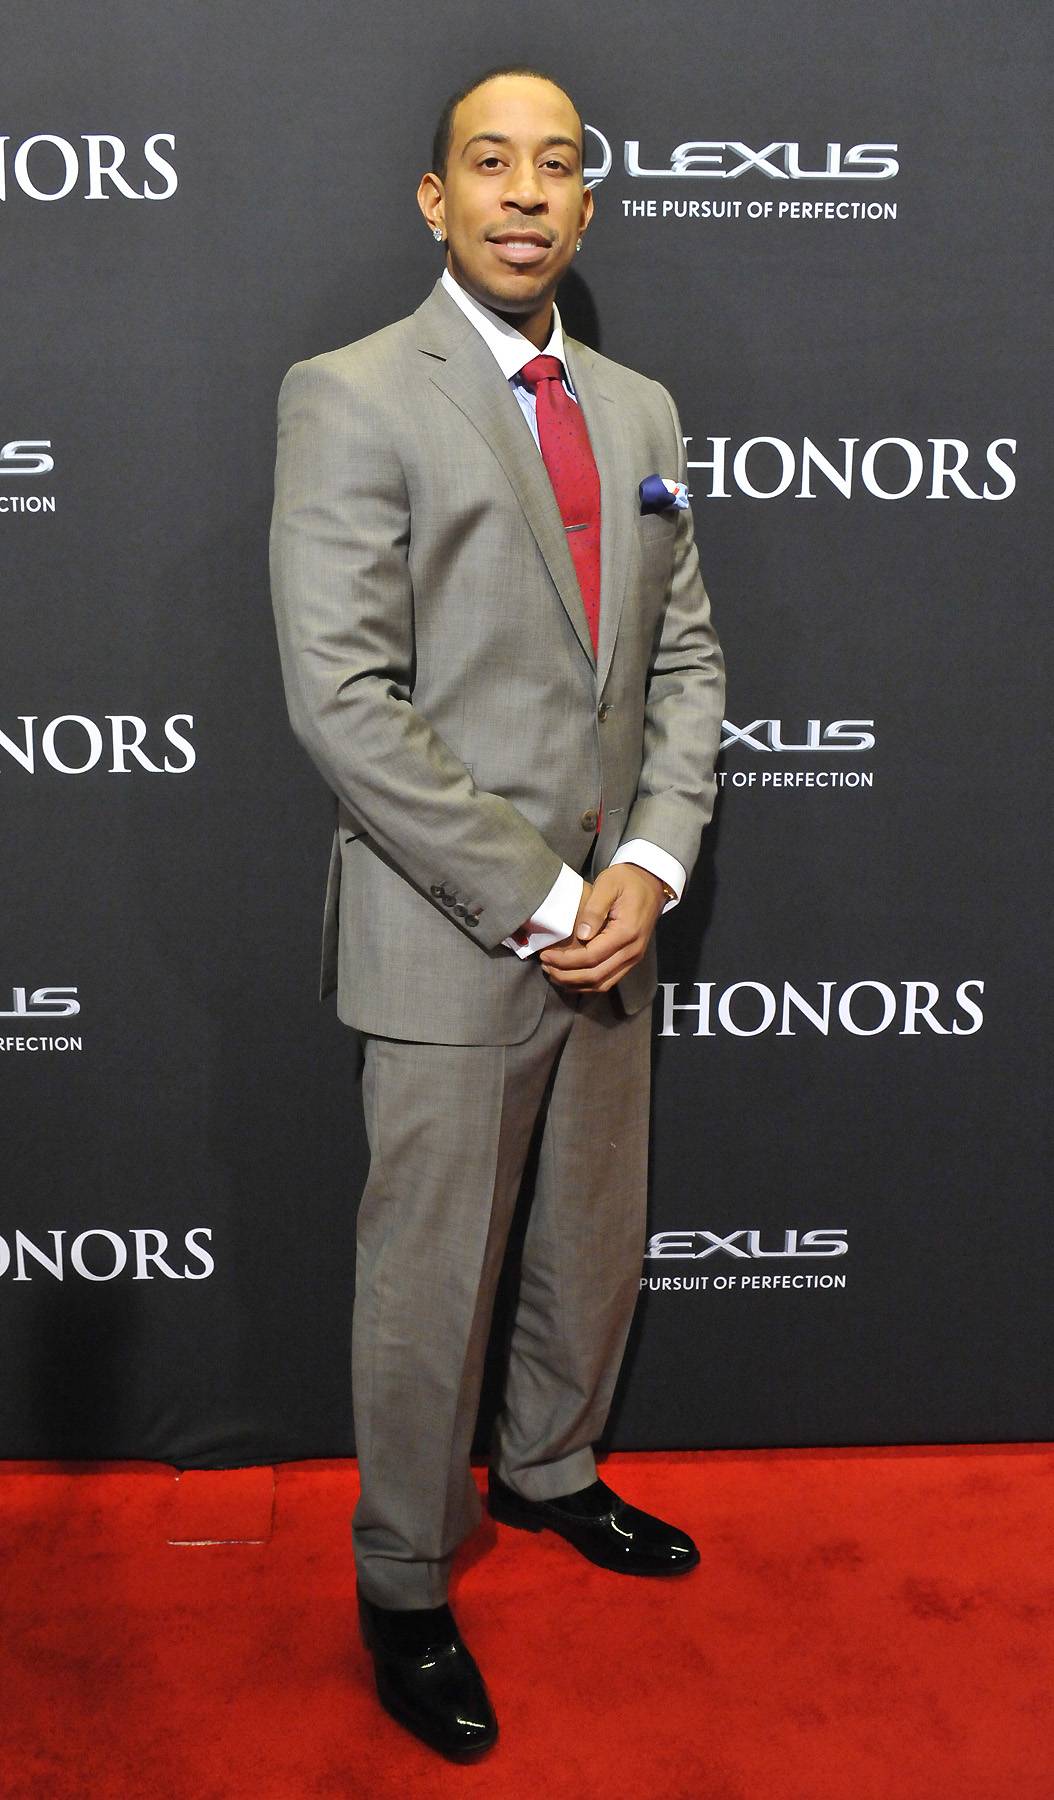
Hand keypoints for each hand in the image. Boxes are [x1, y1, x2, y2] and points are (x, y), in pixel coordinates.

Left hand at [540, 865, 665, 992]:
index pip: (591, 957)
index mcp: (626, 932)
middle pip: (596, 976)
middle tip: (545, 966)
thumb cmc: (627, 880)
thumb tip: (581, 934)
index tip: (545, 955)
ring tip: (553, 973)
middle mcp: (632, 950)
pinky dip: (587, 983)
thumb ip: (594, 909)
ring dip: (575, 983)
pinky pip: (608, 980)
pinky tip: (570, 976)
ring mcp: (633, 958)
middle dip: (566, 975)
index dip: (565, 960)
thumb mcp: (608, 884)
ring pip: (602, 984)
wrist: (651, 883)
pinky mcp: (630, 959)